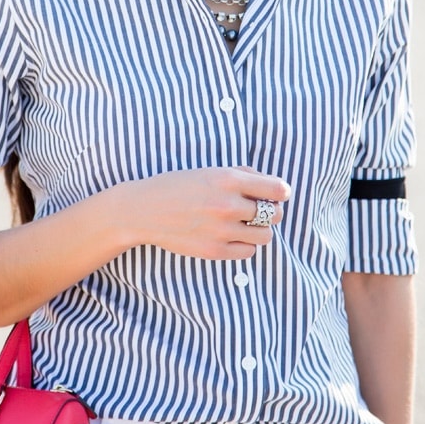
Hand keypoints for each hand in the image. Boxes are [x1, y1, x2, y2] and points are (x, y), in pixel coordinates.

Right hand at [114, 166, 289, 260]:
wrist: (143, 211)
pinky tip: (233, 236)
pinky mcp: (214, 251)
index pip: (277, 190)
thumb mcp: (208, 171)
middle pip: (273, 214)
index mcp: (228, 179)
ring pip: (265, 235)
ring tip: (245, 224)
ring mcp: (222, 230)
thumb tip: (274, 187)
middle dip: (270, 211)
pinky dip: (246, 244)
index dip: (281, 192)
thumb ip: (242, 175)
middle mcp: (228, 205)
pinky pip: (249, 252)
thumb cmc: (177, 187)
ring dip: (259, 229)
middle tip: (258, 210)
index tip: (278, 195)